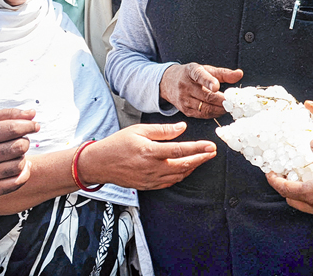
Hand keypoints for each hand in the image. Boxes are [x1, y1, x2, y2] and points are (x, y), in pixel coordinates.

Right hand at [0, 108, 39, 197]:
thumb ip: (9, 115)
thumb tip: (32, 113)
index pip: (12, 129)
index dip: (28, 126)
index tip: (35, 126)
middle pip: (20, 146)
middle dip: (24, 142)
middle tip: (17, 142)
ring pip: (20, 164)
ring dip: (21, 158)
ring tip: (12, 155)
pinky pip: (18, 182)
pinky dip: (24, 173)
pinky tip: (19, 167)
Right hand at [80, 122, 216, 189]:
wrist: (99, 164)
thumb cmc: (117, 144)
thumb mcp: (139, 130)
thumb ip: (162, 130)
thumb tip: (182, 128)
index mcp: (150, 152)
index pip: (180, 150)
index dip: (198, 148)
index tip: (211, 145)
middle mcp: (152, 168)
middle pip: (184, 165)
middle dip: (201, 159)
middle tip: (212, 152)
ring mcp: (150, 179)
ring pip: (179, 175)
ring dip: (193, 167)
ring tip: (203, 158)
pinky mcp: (148, 186)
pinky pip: (170, 182)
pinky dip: (181, 175)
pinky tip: (187, 168)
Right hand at [159, 63, 242, 118]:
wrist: (168, 82)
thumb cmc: (191, 75)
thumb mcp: (206, 69)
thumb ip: (224, 73)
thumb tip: (239, 74)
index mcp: (191, 72)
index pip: (200, 75)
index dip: (208, 81)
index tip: (216, 86)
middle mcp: (185, 86)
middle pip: (206, 96)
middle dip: (223, 100)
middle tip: (234, 102)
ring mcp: (184, 99)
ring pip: (205, 108)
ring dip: (220, 109)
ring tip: (229, 107)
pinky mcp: (185, 111)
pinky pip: (202, 115)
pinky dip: (214, 114)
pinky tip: (220, 110)